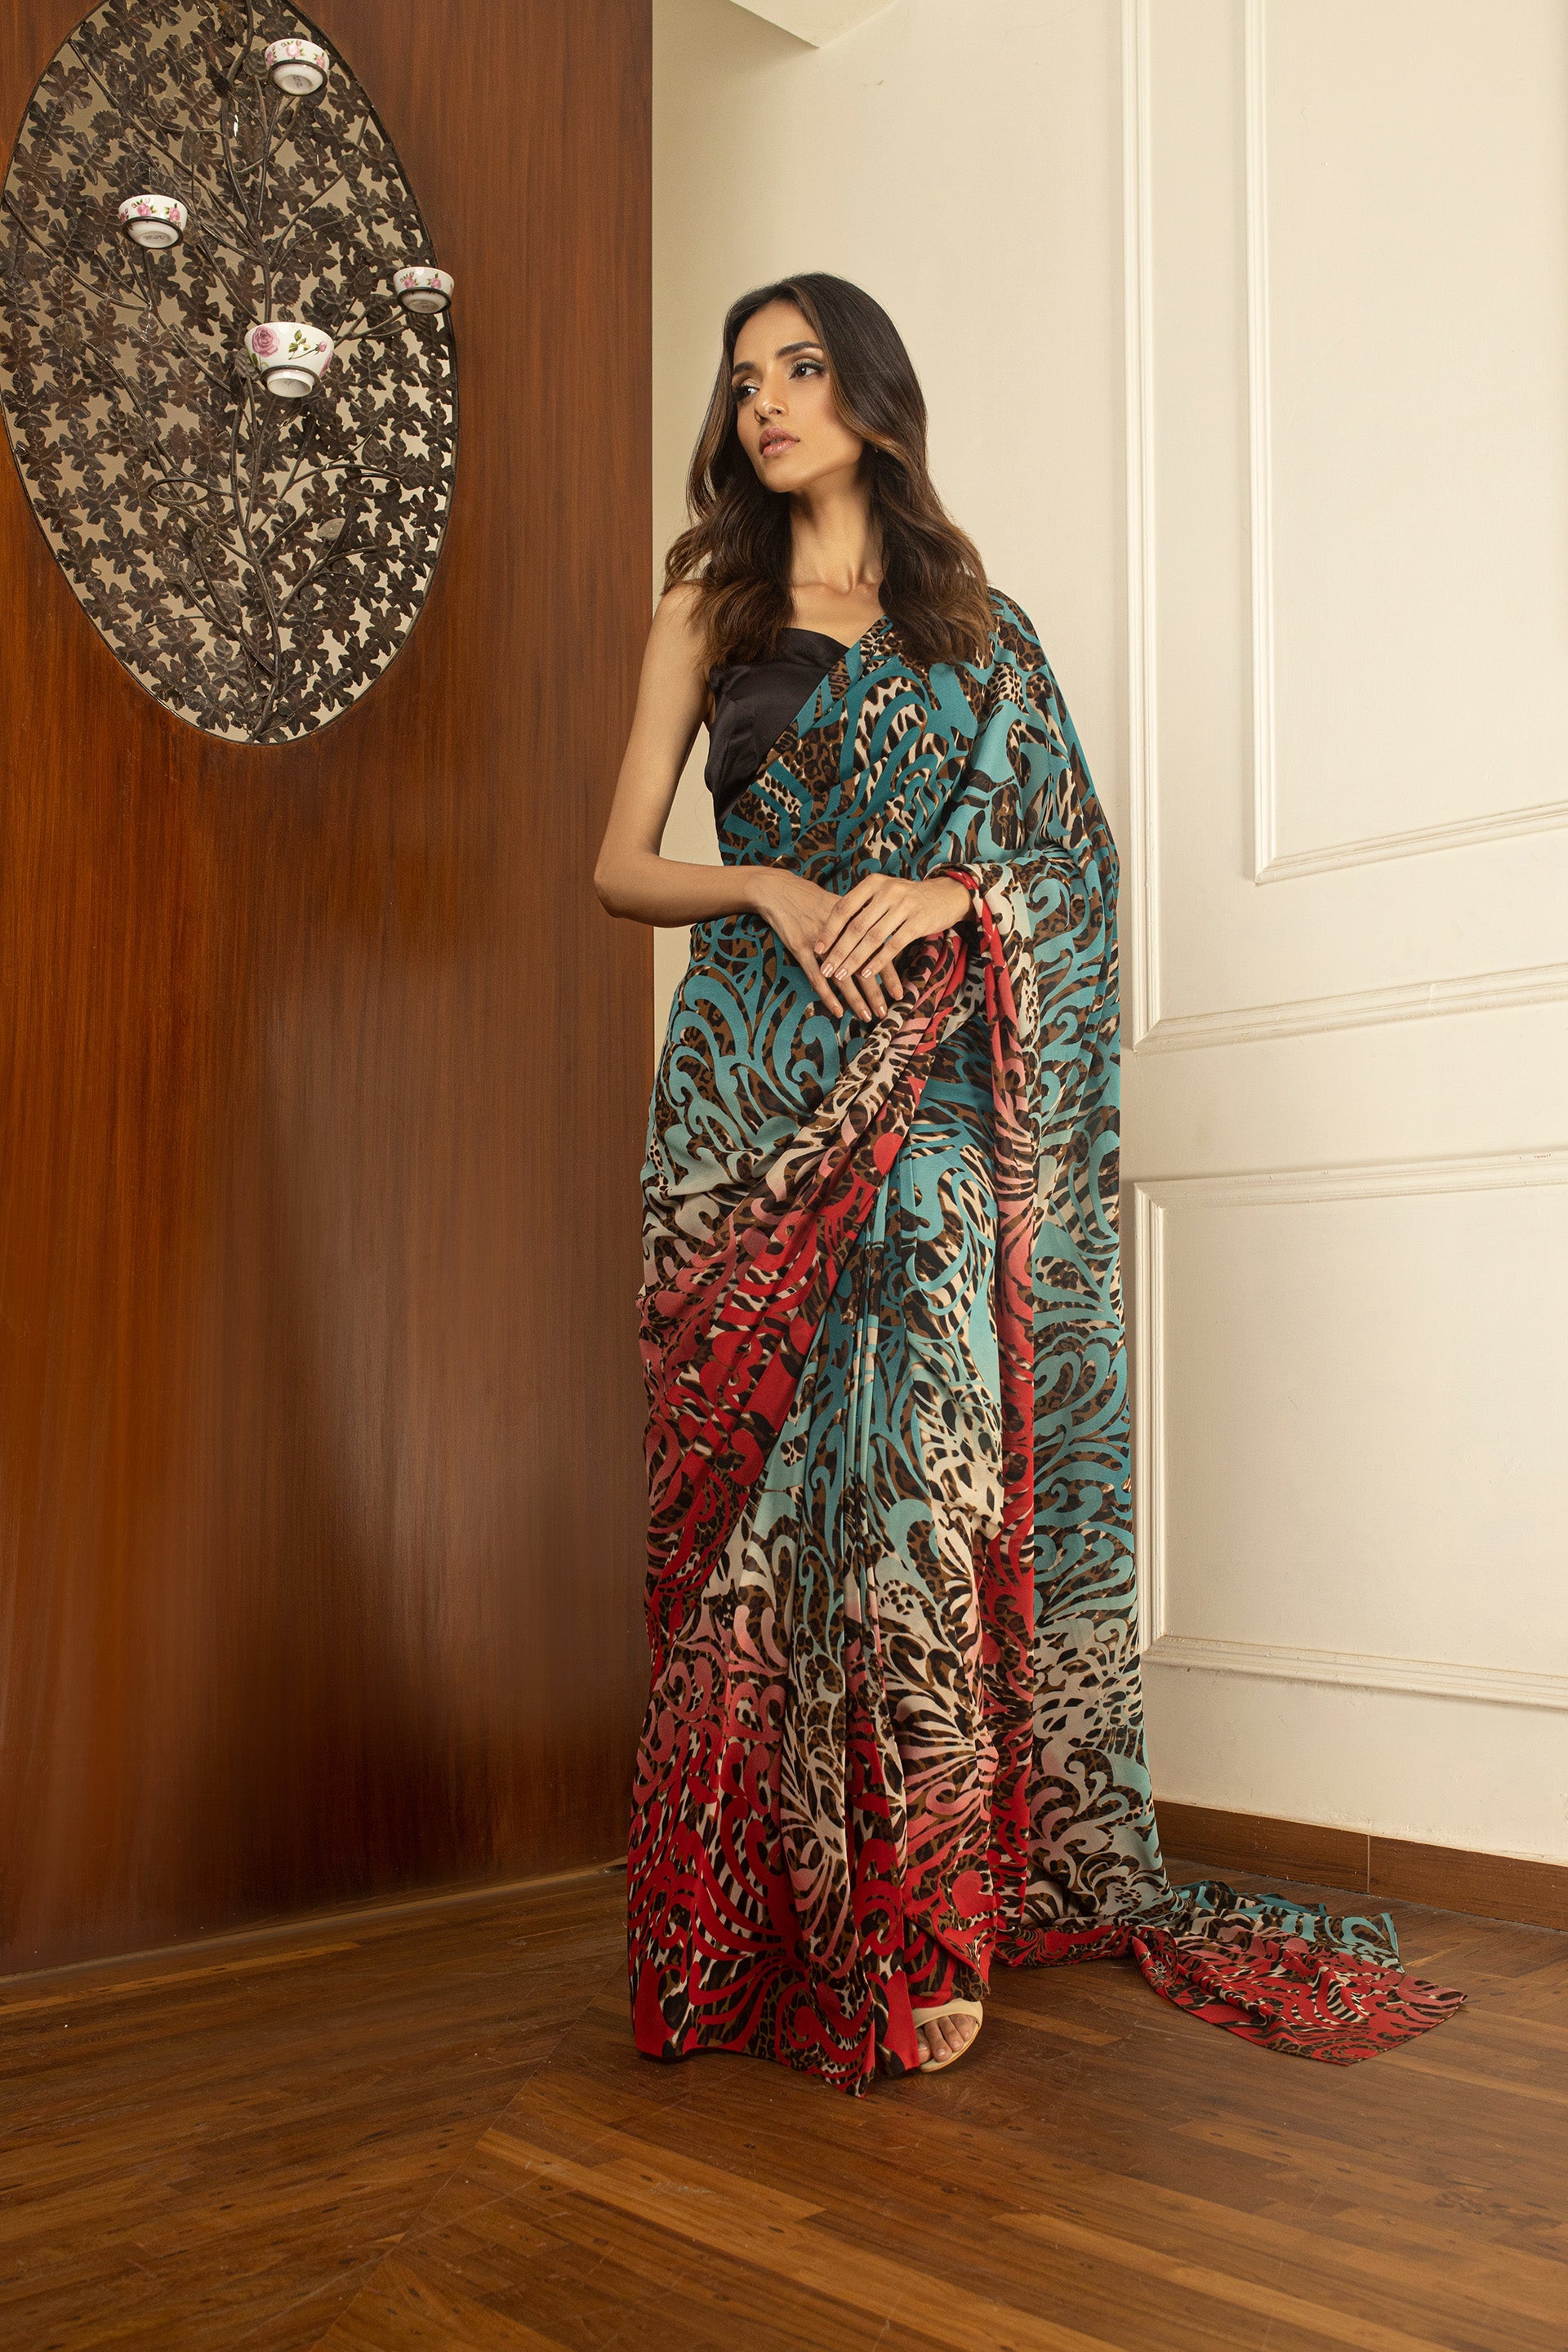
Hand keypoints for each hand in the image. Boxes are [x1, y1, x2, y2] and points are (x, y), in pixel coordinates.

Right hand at [746, 865, 874, 1019]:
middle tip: (886, 1011)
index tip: (899, 992)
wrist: (781, 891)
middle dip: (875, 992)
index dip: (889, 973)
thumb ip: (862, 923)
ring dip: (855, 998)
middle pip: (862, 966)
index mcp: (855, 921)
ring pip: (841, 975)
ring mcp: (820, 942)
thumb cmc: (814, 901)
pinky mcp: (800, 948)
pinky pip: (815, 977)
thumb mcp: (842, 907)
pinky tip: (837, 1010)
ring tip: (867, 1015)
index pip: (878, 951)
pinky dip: (827, 995)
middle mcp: (840, 933)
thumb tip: (883, 941)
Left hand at [812, 870, 972, 1019]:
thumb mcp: (884, 893)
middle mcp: (887, 891)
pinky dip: (878, 961)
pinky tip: (867, 974)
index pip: (844, 908)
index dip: (829, 930)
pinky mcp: (918, 922)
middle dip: (839, 950)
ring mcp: (903, 906)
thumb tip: (832, 930)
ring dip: (855, 959)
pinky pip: (893, 945)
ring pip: (873, 938)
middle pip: (856, 926)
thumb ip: (862, 906)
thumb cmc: (907, 898)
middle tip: (826, 969)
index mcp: (873, 884)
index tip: (818, 949)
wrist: (946, 894)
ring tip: (841, 975)